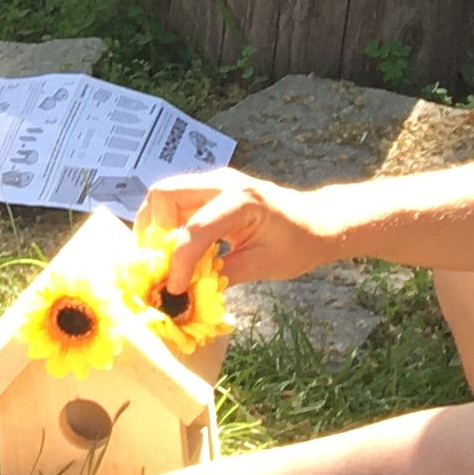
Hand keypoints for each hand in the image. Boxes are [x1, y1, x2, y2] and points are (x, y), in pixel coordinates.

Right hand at [136, 168, 346, 290]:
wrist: (319, 221)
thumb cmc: (300, 244)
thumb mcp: (264, 265)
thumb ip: (222, 275)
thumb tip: (185, 292)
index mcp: (243, 199)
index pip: (195, 228)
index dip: (178, 261)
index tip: (174, 288)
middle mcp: (223, 181)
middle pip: (164, 194)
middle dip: (153, 230)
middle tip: (158, 263)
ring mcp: (214, 181)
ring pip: (164, 195)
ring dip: (156, 227)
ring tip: (164, 259)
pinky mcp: (209, 189)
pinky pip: (176, 202)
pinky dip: (167, 224)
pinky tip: (177, 250)